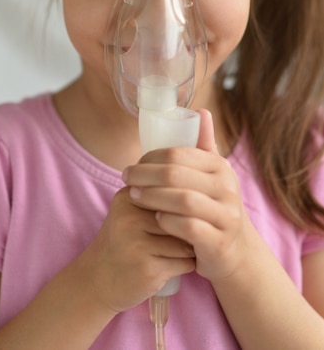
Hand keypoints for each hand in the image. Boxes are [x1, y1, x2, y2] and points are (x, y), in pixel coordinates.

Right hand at [81, 185, 195, 313]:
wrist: (97, 280)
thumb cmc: (123, 241)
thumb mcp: (131, 210)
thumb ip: (158, 196)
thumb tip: (201, 193)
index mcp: (128, 196)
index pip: (172, 191)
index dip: (182, 205)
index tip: (178, 215)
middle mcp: (130, 217)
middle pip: (181, 215)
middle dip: (187, 227)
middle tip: (179, 236)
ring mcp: (137, 244)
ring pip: (186, 240)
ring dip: (188, 248)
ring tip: (171, 252)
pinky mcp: (148, 269)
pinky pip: (185, 262)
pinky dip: (184, 266)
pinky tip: (169, 267)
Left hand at [122, 109, 250, 282]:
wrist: (236, 251)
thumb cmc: (214, 206)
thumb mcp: (212, 175)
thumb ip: (204, 145)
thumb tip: (200, 110)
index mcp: (220, 167)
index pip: (178, 154)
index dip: (150, 158)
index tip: (132, 164)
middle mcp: (226, 188)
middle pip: (176, 175)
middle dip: (144, 175)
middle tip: (125, 179)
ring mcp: (225, 215)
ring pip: (182, 200)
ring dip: (152, 197)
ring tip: (133, 196)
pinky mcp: (219, 241)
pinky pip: (189, 227)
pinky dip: (168, 221)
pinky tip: (155, 219)